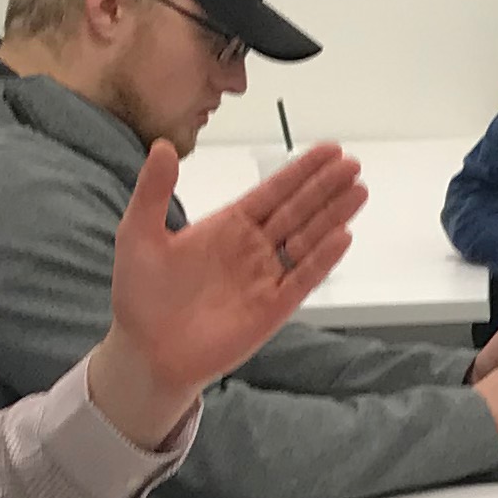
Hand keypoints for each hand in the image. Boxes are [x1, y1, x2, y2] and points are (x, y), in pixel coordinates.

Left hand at [85, 141, 368, 445]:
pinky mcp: (273, 308)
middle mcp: (253, 248)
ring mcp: (266, 277)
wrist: (146, 350)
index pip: (273, 192)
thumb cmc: (140, 294)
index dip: (300, 171)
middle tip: (353, 164)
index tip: (329, 150)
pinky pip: (303, 279)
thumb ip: (153, 191)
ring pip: (308, 240)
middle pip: (298, 211)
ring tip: (359, 192)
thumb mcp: (138, 233)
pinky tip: (342, 236)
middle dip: (325, 188)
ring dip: (333, 216)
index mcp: (227, 226)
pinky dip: (323, 259)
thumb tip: (162, 147)